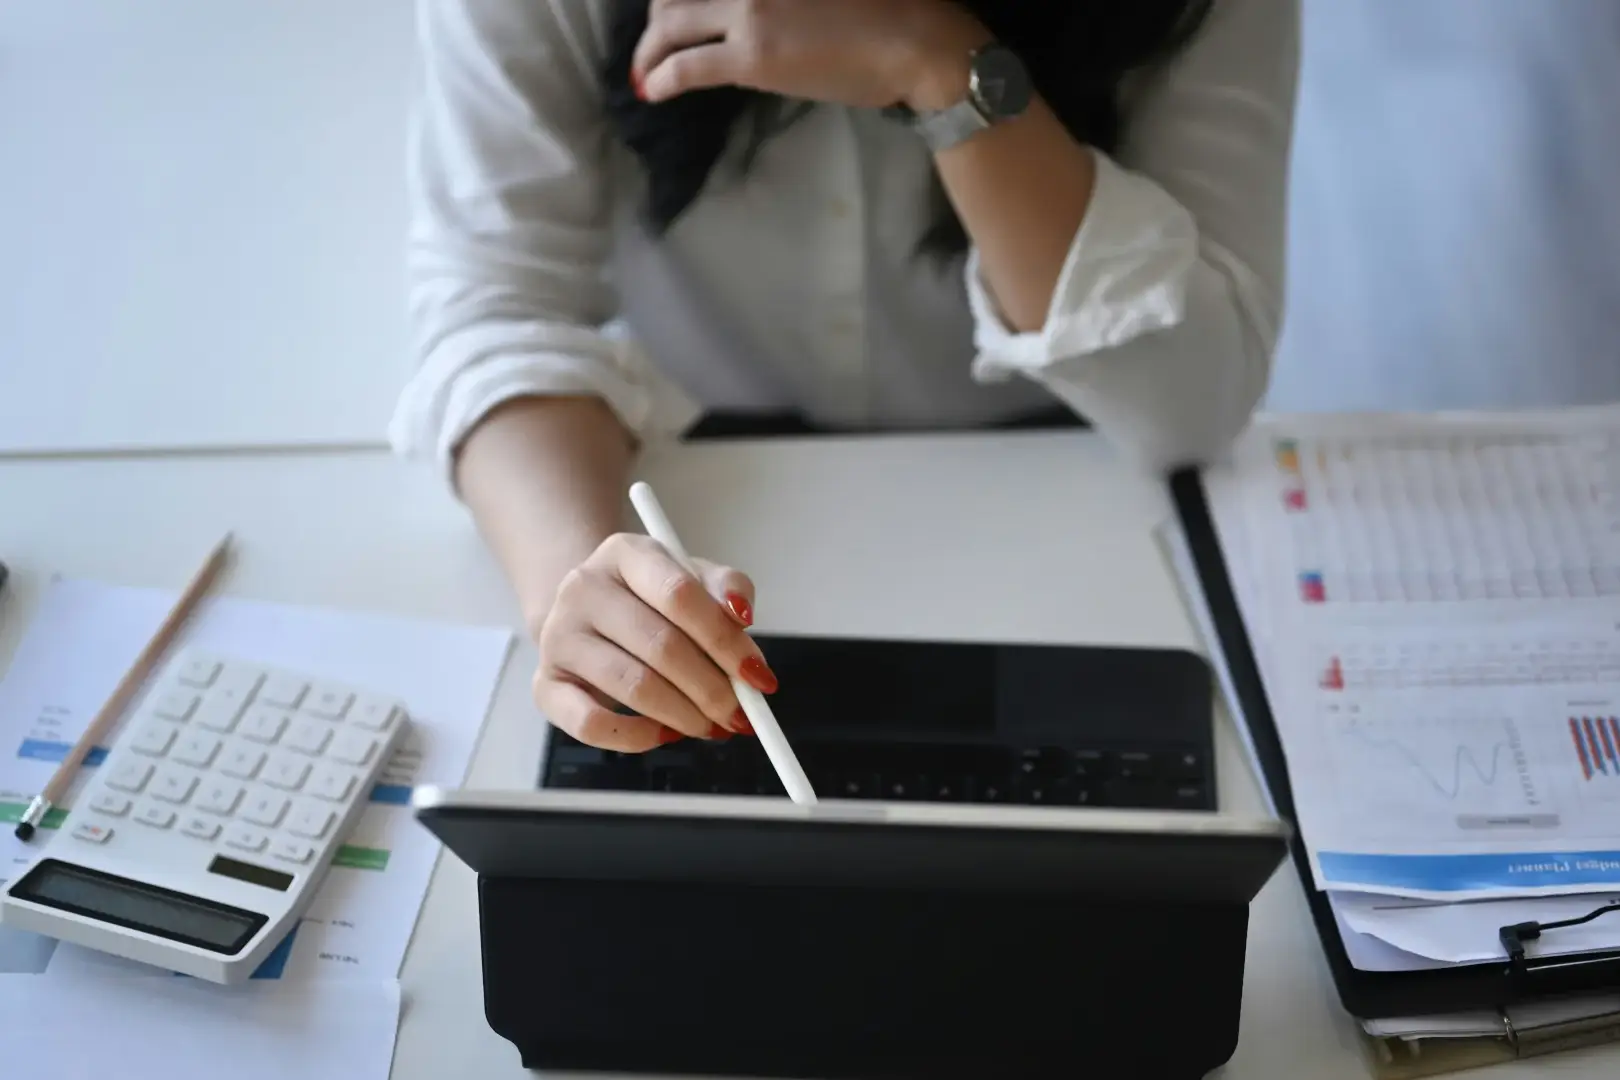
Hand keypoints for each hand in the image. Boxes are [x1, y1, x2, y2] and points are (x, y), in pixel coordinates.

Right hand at [533, 533, 778, 751]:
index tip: (758, 675)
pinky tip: (666, 734)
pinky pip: (591, 724)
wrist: (588, 610)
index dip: (725, 640)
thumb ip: (727, 589)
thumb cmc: (650, 598)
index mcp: (625, 553)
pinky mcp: (546, 684)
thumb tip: (743, 618)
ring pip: (633, 686)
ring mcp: (559, 636)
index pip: (679, 594)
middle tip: (741, 713)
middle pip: (661, 645)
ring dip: (685, 715)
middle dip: (712, 688)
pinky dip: (637, 737)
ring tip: (711, 725)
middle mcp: (584, 589)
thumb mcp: (692, 576)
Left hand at [632, 0, 990, 111]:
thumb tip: (753, 8)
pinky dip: (660, 76)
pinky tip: (652, 89)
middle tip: (656, 39)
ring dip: (650, 48)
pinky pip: (687, 66)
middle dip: (658, 17)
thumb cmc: (887, 6)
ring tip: (647, 67)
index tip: (675, 12)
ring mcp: (747, 9)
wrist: (914, 40)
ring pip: (670, 23)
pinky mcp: (751, 55)